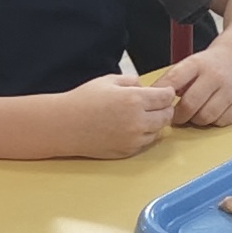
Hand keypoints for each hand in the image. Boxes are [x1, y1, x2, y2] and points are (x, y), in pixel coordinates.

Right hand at [55, 71, 178, 157]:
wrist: (64, 125)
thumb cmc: (82, 101)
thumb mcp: (108, 80)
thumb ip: (131, 81)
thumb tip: (144, 86)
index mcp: (134, 99)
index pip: (166, 97)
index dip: (167, 93)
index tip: (163, 92)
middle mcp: (137, 121)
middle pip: (167, 116)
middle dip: (163, 108)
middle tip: (155, 105)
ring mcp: (133, 139)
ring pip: (158, 131)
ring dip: (154, 123)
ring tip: (140, 116)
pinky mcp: (127, 151)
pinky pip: (144, 143)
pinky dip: (143, 135)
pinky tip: (130, 127)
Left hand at [163, 37, 231, 130]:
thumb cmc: (208, 66)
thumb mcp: (189, 65)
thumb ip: (172, 80)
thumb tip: (152, 100)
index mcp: (197, 64)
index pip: (173, 80)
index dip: (161, 97)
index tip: (157, 105)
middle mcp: (215, 76)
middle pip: (190, 104)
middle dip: (178, 116)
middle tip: (174, 117)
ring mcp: (229, 90)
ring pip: (205, 117)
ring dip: (195, 120)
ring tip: (193, 115)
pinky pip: (220, 121)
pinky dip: (212, 121)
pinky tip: (209, 113)